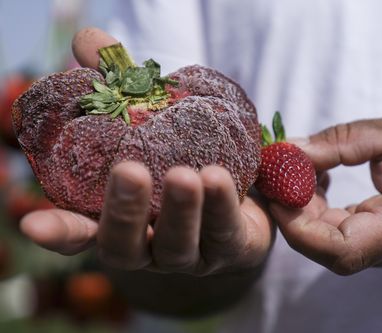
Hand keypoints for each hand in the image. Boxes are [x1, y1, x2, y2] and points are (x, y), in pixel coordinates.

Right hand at [20, 28, 273, 275]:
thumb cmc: (186, 152)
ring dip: (180, 210)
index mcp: (122, 221)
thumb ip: (121, 87)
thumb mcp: (153, 121)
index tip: (32, 223)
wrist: (245, 184)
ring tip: (184, 174)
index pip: (81, 234)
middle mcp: (149, 245)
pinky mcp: (232, 248)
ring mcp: (190, 253)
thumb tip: (89, 41)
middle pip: (126, 245)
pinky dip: (221, 206)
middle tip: (129, 171)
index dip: (58, 231)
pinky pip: (226, 233)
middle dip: (125, 211)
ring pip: (178, 244)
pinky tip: (218, 177)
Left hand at [271, 116, 381, 274]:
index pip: (342, 251)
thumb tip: (289, 152)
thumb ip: (338, 143)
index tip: (276, 194)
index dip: (299, 228)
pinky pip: (347, 235)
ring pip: (334, 245)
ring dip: (307, 213)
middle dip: (294, 215)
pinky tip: (318, 183)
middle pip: (330, 250)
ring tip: (298, 173)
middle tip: (278, 176)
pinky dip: (323, 212)